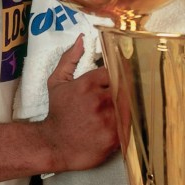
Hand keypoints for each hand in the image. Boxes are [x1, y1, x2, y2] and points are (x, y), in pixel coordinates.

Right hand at [38, 36, 119, 172]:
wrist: (54, 145)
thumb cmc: (58, 112)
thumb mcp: (57, 82)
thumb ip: (69, 59)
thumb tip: (82, 39)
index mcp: (87, 84)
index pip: (115, 70)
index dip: (120, 71)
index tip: (121, 74)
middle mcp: (99, 100)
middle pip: (126, 86)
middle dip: (128, 86)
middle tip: (128, 89)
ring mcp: (108, 120)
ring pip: (131, 104)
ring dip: (129, 103)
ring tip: (126, 104)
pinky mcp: (114, 137)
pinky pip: (131, 123)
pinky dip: (130, 120)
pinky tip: (125, 119)